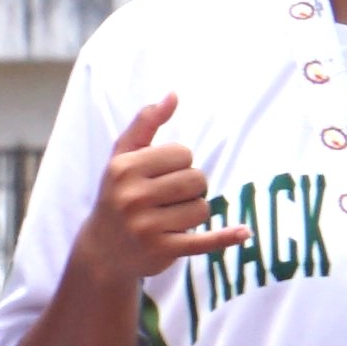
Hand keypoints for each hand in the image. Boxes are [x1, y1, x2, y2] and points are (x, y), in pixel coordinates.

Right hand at [76, 95, 242, 296]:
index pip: (183, 154)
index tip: (163, 174)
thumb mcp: (122, 156)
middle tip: (170, 198)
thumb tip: (173, 95)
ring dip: (194, 211)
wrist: (102, 250)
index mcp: (125, 168)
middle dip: (191, 187)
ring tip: (171, 217)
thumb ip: (146, 123)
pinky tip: (244, 232)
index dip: (181, 163)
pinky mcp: (163, 250)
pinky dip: (225, 237)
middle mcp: (133, 197)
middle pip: (197, 180)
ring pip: (202, 208)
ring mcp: (147, 226)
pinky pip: (204, 240)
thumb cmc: (118, 193)